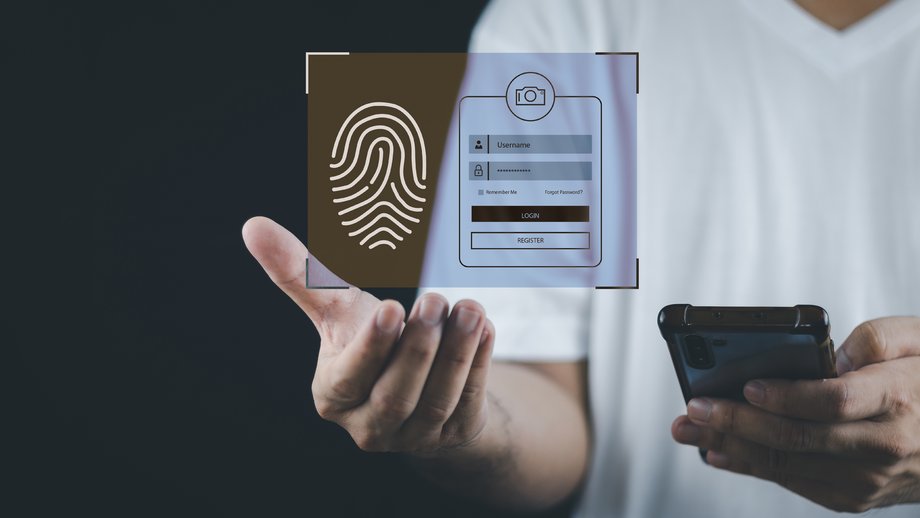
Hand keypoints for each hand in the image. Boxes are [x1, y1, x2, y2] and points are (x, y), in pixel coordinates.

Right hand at [242, 216, 494, 454]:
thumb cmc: (369, 341)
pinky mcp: (453, 432)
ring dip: (456, 355)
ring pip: (436, 401)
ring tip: (469, 309)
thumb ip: (300, 275)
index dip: (371, 348)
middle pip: (395, 395)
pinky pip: (468, 401)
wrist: (418, 384)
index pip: (349, 378)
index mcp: (334, 395)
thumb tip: (253, 225)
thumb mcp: (338, 311)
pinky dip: (479, 365)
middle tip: (434, 301)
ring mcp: (414, 435)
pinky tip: (485, 329)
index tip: (391, 308)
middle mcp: (370, 424)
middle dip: (417, 349)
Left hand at [672, 317, 919, 511]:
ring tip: (689, 430)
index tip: (748, 386)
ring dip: (731, 448)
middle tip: (694, 408)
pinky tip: (719, 453)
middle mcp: (883, 446)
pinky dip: (753, 468)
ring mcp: (869, 479)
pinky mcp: (855, 497)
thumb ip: (874, 339)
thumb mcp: (918, 339)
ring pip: (788, 465)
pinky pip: (795, 482)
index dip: (788, 396)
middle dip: (737, 423)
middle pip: (798, 438)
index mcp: (897, 399)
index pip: (834, 401)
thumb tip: (826, 358)